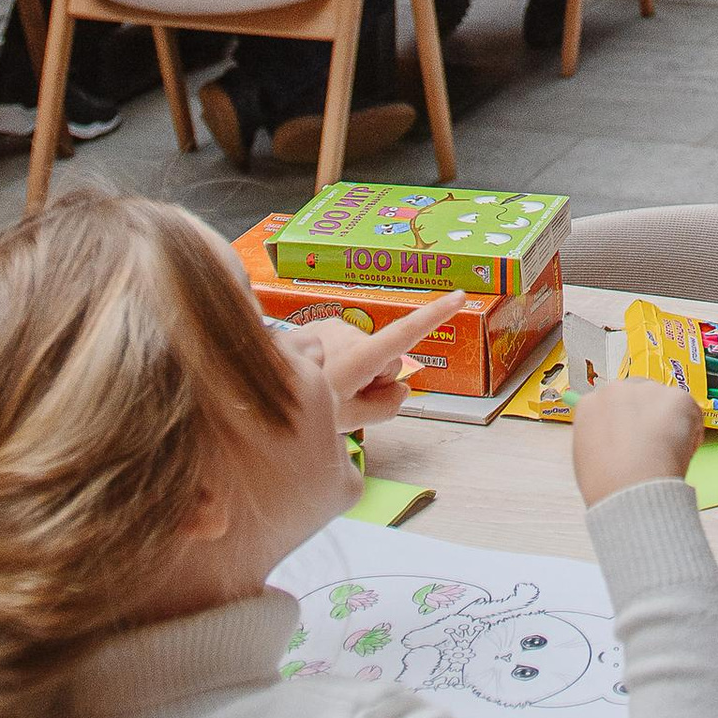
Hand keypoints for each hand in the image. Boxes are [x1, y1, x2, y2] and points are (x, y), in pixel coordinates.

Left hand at [290, 295, 467, 424]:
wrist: (258, 389)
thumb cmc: (302, 409)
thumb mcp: (351, 421)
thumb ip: (387, 407)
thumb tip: (401, 388)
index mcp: (360, 358)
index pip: (405, 334)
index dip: (435, 315)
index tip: (460, 296)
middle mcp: (350, 334)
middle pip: (387, 359)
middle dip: (377, 379)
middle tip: (348, 400)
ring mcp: (334, 326)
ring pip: (366, 352)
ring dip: (355, 370)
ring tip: (326, 388)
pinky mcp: (321, 324)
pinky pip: (346, 345)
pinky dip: (340, 359)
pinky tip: (319, 373)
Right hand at [571, 370, 703, 506]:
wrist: (630, 489)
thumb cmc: (607, 486)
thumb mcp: (586, 460)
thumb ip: (599, 441)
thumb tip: (616, 444)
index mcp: (591, 404)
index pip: (613, 404)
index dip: (627, 424)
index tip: (634, 441)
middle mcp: (617, 389)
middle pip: (640, 397)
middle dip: (649, 418)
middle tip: (655, 448)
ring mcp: (648, 390)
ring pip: (666, 403)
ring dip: (671, 424)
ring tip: (667, 456)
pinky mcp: (677, 397)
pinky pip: (690, 411)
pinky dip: (692, 432)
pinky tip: (681, 453)